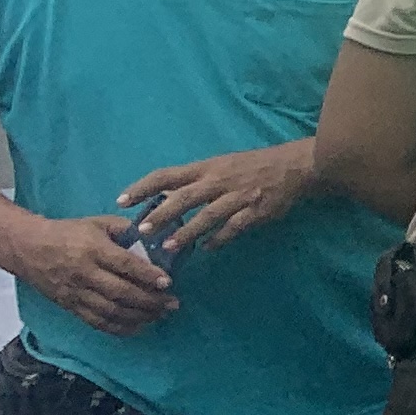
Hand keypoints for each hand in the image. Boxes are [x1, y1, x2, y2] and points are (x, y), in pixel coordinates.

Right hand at [13, 215, 177, 334]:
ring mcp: (76, 292)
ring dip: (139, 316)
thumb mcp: (96, 223)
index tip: (168, 283)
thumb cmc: (67, 233)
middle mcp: (84, 273)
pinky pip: (96, 322)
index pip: (125, 265)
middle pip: (121, 292)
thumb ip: (124, 229)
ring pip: (111, 311)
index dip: (148, 275)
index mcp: (93, 249)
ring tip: (160, 315)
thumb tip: (153, 238)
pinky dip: (119, 328)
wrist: (26, 247)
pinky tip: (138, 327)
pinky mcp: (69, 306)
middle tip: (172, 304)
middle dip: (150, 301)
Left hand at [118, 141, 314, 259]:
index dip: (142, 187)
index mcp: (206, 168)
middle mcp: (218, 181)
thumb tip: (165, 200)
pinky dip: (220, 239)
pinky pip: (234, 227)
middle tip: (143, 230)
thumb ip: (195, 181)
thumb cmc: (252, 166)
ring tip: (170, 247)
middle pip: (184, 197)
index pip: (167, 175)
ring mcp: (238, 197)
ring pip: (208, 216)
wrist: (294, 166)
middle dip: (163, 214)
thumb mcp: (220, 165)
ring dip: (188, 232)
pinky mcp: (256, 211)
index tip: (121, 201)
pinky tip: (209, 249)